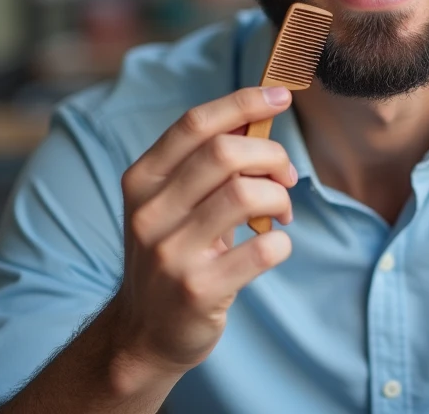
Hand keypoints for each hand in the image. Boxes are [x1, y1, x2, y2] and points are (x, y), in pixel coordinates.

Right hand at [105, 86, 297, 386]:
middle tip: (286, 175)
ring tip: (282, 212)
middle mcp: (150, 213)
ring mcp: (171, 253)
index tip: (280, 95)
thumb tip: (258, 115)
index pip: (194, 124)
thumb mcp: (170, 203)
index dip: (242, 102)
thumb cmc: (171, 252)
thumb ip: (204, 163)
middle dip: (271, 155)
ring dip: (280, 197)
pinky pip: (262, 249)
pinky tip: (274, 246)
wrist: (143, 333)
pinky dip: (281, 242)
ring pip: (246, 195)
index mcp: (141, 181)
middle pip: (225, 153)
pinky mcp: (198, 290)